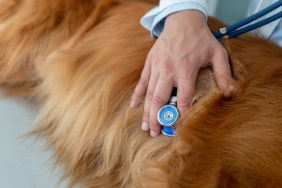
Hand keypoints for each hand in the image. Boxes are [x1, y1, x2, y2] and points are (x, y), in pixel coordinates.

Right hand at [130, 10, 231, 136]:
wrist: (182, 20)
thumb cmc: (200, 38)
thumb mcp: (217, 53)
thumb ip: (222, 73)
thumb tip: (230, 92)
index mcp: (186, 70)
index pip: (184, 98)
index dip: (182, 115)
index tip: (179, 128)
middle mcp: (169, 71)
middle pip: (160, 100)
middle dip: (158, 118)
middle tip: (156, 133)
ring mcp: (157, 67)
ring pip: (149, 94)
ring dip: (147, 112)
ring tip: (146, 127)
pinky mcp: (150, 63)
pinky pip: (142, 82)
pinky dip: (137, 95)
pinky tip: (133, 106)